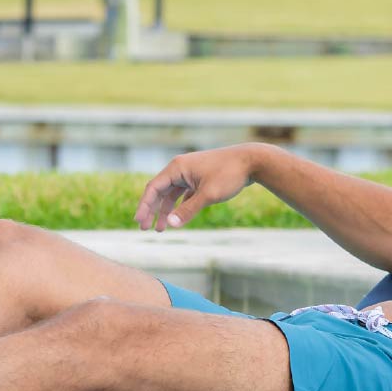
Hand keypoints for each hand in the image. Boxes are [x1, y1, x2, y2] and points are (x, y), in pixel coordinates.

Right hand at [135, 145, 261, 231]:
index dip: (144, 206)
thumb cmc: (229, 174)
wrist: (252, 161)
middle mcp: (180, 168)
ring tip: (160, 229)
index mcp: (177, 168)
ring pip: (171, 194)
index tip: (139, 222)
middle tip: (144, 229)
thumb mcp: (208, 195)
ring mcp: (190, 173)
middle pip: (159, 191)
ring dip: (165, 211)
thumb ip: (188, 210)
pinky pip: (183, 193)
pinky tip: (177, 218)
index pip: (153, 188)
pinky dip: (179, 206)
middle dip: (152, 210)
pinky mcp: (199, 178)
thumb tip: (171, 224)